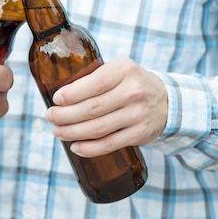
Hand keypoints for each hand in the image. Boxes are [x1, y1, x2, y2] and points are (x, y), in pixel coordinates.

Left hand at [45, 58, 167, 157]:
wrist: (167, 101)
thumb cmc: (131, 83)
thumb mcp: (118, 70)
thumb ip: (94, 77)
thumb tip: (59, 95)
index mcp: (124, 70)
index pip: (94, 84)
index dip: (71, 94)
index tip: (55, 99)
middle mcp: (133, 92)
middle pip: (91, 109)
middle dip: (65, 115)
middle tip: (50, 117)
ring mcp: (138, 115)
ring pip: (97, 128)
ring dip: (72, 132)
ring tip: (57, 131)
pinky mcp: (140, 134)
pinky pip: (109, 144)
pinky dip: (89, 148)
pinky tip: (75, 146)